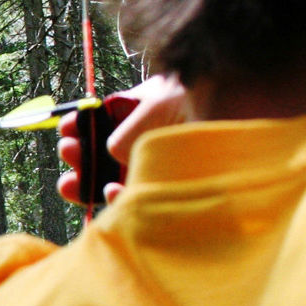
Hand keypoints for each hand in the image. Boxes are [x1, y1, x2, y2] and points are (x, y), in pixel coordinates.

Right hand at [57, 75, 188, 206]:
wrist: (240, 122)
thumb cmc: (201, 106)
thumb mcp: (157, 104)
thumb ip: (129, 127)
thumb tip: (111, 151)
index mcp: (144, 111)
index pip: (104, 120)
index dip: (81, 125)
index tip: (65, 128)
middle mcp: (147, 140)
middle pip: (102, 151)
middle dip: (78, 154)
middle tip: (68, 152)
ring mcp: (154, 167)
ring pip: (109, 180)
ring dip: (85, 182)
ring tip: (69, 183)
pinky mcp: (162, 192)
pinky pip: (130, 201)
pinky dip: (113, 199)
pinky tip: (108, 192)